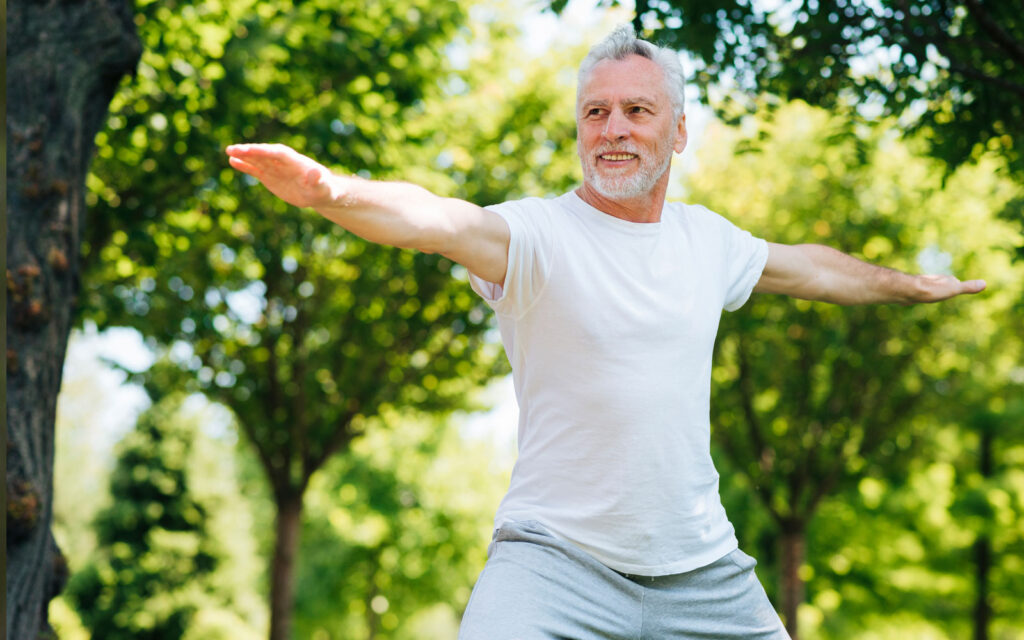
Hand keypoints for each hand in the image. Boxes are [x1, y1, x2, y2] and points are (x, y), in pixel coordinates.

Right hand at [225, 143, 339, 208]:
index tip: (251, 150)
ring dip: (244, 156)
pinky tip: (232, 161)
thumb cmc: (325, 189)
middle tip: (233, 149)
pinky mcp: (270, 177)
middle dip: (250, 151)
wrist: (320, 193)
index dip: (265, 151)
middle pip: (265, 154)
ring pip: (258, 160)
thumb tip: (315, 173)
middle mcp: (283, 162)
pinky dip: (245, 166)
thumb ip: (318, 180)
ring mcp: (276, 169)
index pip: (278, 153)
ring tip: (229, 152)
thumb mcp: (323, 187)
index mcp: (296, 161)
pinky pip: (256, 170)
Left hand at [911, 274, 986, 302]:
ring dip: (930, 291)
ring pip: (929, 288)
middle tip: (944, 292)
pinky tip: (914, 299)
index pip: (954, 282)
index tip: (958, 286)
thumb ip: (967, 287)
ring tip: (929, 296)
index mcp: (945, 279)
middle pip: (941, 284)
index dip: (956, 286)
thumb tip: (985, 283)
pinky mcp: (911, 290)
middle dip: (943, 288)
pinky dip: (919, 295)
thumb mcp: (953, 289)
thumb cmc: (932, 290)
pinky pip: (917, 293)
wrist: (908, 290)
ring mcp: (922, 284)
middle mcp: (934, 280)